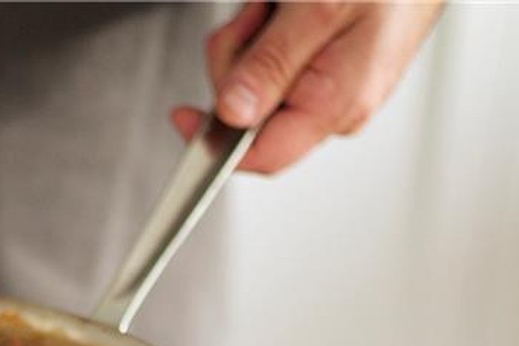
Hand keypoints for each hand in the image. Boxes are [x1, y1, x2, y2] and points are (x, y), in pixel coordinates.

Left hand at [173, 1, 442, 174]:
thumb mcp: (320, 10)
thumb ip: (273, 65)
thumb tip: (232, 116)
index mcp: (336, 105)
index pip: (263, 156)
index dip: (215, 145)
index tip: (182, 118)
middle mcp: (334, 107)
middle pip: (249, 112)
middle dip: (238, 59)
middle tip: (260, 16)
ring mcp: (329, 88)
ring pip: (255, 80)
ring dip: (251, 36)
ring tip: (280, 4)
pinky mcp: (324, 68)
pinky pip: (273, 60)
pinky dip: (266, 28)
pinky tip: (286, 5)